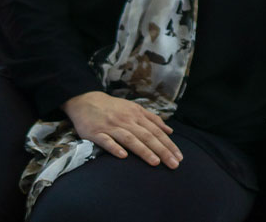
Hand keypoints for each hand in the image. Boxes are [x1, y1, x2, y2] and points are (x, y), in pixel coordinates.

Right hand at [62, 91, 182, 168]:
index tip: (179, 157)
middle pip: (147, 136)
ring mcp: (111, 126)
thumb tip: (170, 131)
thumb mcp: (135, 108)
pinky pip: (106, 141)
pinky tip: (123, 157)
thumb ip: (153, 119)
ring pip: (130, 139)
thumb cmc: (114, 108)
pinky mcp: (96, 132)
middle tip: (174, 164)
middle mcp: (126, 120)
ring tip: (155, 162)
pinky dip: (115, 148)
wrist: (86, 101)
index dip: (168, 144)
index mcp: (136, 115)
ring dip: (143, 150)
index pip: (156, 131)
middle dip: (162, 150)